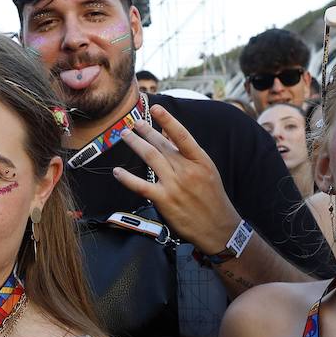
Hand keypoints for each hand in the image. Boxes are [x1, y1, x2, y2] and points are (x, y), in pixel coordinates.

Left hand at [113, 104, 240, 253]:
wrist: (218, 227)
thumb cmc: (212, 197)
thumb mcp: (205, 169)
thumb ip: (186, 151)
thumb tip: (169, 131)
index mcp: (200, 160)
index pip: (182, 135)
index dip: (167, 120)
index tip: (154, 108)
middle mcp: (187, 170)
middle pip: (161, 145)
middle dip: (145, 131)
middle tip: (133, 122)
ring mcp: (174, 185)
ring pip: (150, 158)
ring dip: (135, 144)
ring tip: (125, 135)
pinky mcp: (164, 200)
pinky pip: (141, 186)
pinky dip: (127, 178)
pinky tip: (117, 171)